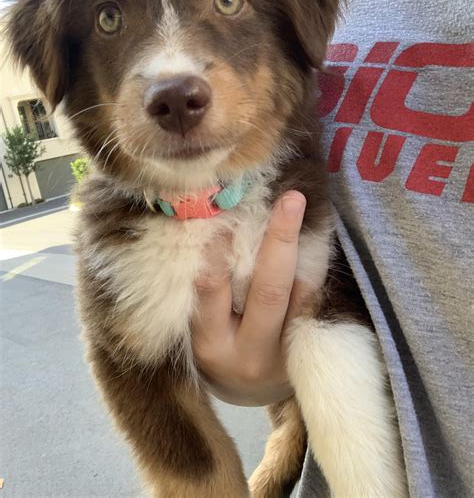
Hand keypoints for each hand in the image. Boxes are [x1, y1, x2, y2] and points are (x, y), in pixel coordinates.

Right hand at [192, 191, 307, 405]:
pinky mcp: (312, 348)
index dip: (218, 252)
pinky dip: (318, 263)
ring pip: (303, 293)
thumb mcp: (200, 329)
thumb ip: (207, 290)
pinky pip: (318, 299)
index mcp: (212, 346)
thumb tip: (218, 227)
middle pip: (269, 291)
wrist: (249, 391)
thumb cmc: (217, 350)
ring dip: (307, 247)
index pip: (212, 292)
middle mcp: (252, 353)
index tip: (226, 215)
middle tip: (291, 199)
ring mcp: (288, 354)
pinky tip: (318, 231)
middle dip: (280, 240)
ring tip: (306, 206)